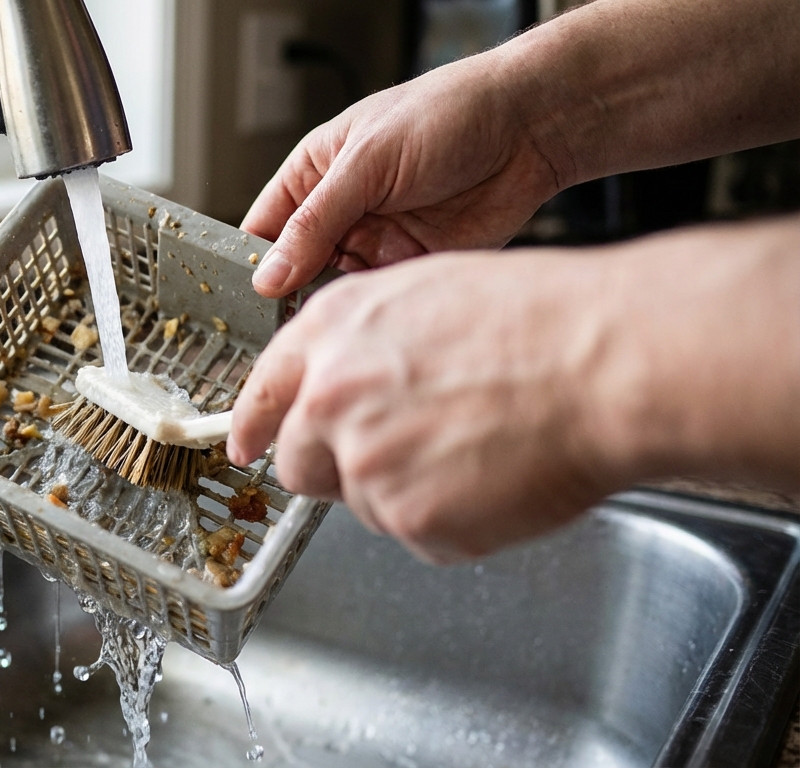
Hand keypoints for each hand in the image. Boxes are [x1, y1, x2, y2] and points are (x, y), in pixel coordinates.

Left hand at [227, 249, 628, 562]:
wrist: (605, 362)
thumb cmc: (543, 320)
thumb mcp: (429, 295)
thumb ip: (367, 345)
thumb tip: (348, 381)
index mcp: (332, 330)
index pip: (265, 392)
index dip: (255, 426)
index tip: (246, 446)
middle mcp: (331, 396)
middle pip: (300, 464)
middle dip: (339, 469)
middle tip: (404, 458)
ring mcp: (365, 461)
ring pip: (367, 504)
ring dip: (411, 492)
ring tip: (480, 448)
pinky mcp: (407, 517)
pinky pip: (420, 535)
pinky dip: (456, 523)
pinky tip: (498, 477)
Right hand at [242, 54, 566, 298]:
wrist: (529, 129)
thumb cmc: (447, 115)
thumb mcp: (366, 162)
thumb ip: (316, 221)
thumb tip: (269, 273)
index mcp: (314, 175)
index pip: (263, 230)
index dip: (250, 266)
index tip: (240, 301)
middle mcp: (340, 213)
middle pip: (294, 270)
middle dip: (284, 299)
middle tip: (272, 329)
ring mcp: (375, 243)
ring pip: (333, 293)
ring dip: (328, 312)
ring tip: (316, 331)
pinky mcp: (411, 269)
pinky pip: (379, 303)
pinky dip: (370, 317)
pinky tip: (362, 327)